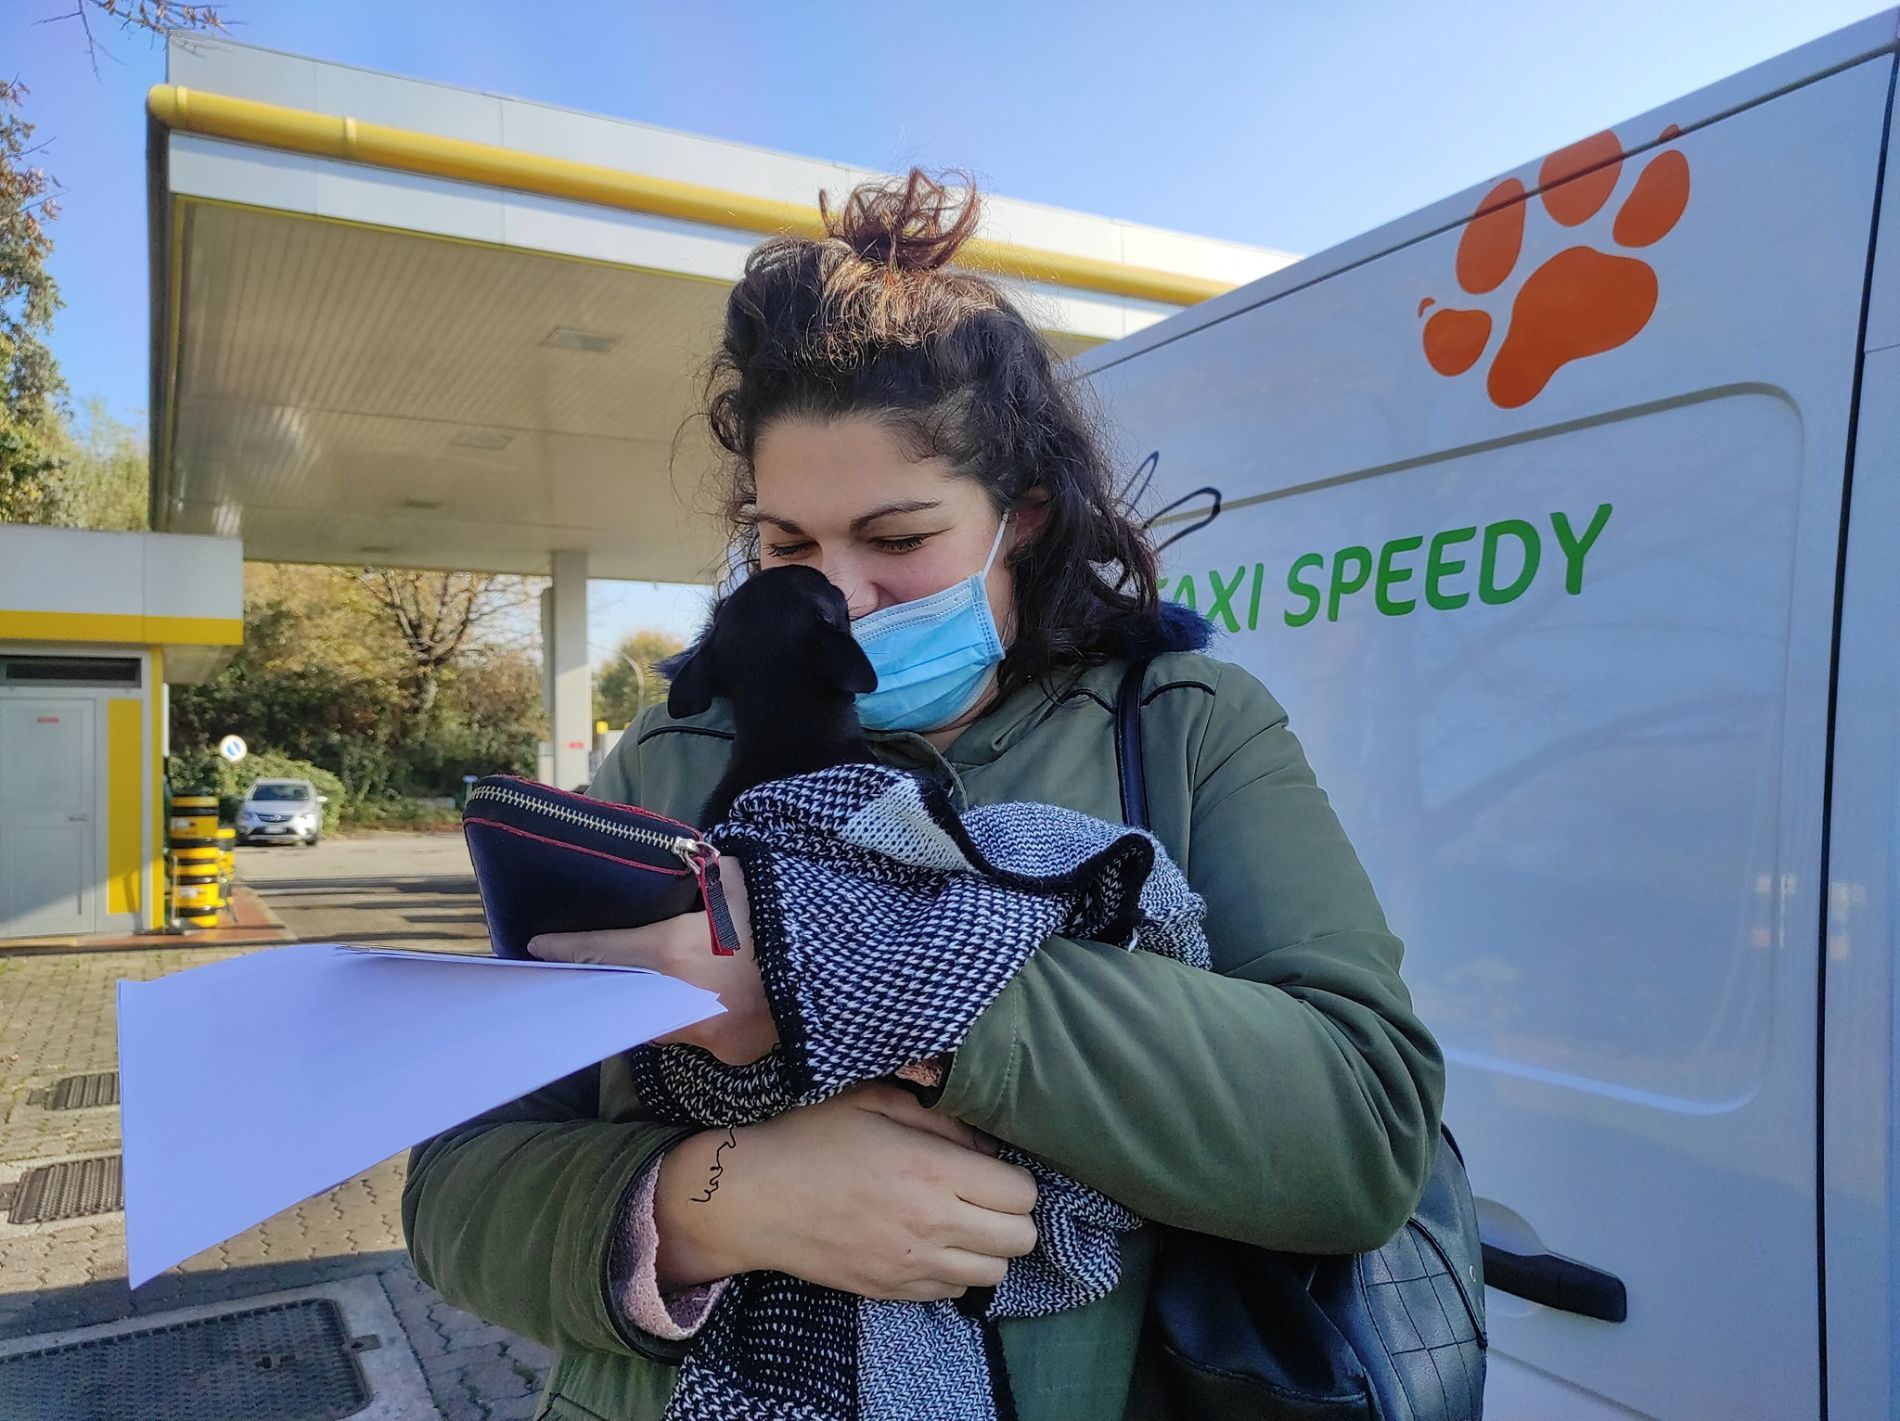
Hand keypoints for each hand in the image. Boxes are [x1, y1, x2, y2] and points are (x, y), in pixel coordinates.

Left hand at [526, 856, 775, 1065]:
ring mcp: (705, 1035)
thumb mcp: (740, 880)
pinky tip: (700, 999)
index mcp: (673, 953)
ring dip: (647, 1003)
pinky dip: (689, 1018)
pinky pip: (695, 1035)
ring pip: (656, 1023)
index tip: (537, 947)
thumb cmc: (787, 919)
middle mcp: (679, 1003)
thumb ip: (704, 878)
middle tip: (589, 968)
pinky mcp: (730, 1053)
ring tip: (648, 980)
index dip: (566, 950)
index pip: (603, 953)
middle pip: (621, 998)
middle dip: (604, 984)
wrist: (845, 976)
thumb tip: (686, 865)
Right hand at [654, 1082, 1038, 1300]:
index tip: (991, 1166)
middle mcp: (931, 1224)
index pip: (1020, 1193)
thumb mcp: (876, 1101)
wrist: (752, 1199)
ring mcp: (911, 1265)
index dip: (1015, 1178)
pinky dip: (956, 1270)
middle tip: (985, 1194)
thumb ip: (939, 1117)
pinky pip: (953, 1292)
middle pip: (1020, 1239)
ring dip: (989, 1246)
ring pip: (995, 1273)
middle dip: (1014, 1215)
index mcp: (931, 1171)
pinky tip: (931, 1242)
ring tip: (962, 1221)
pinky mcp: (890, 1291)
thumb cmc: (810, 1137)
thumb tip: (982, 1141)